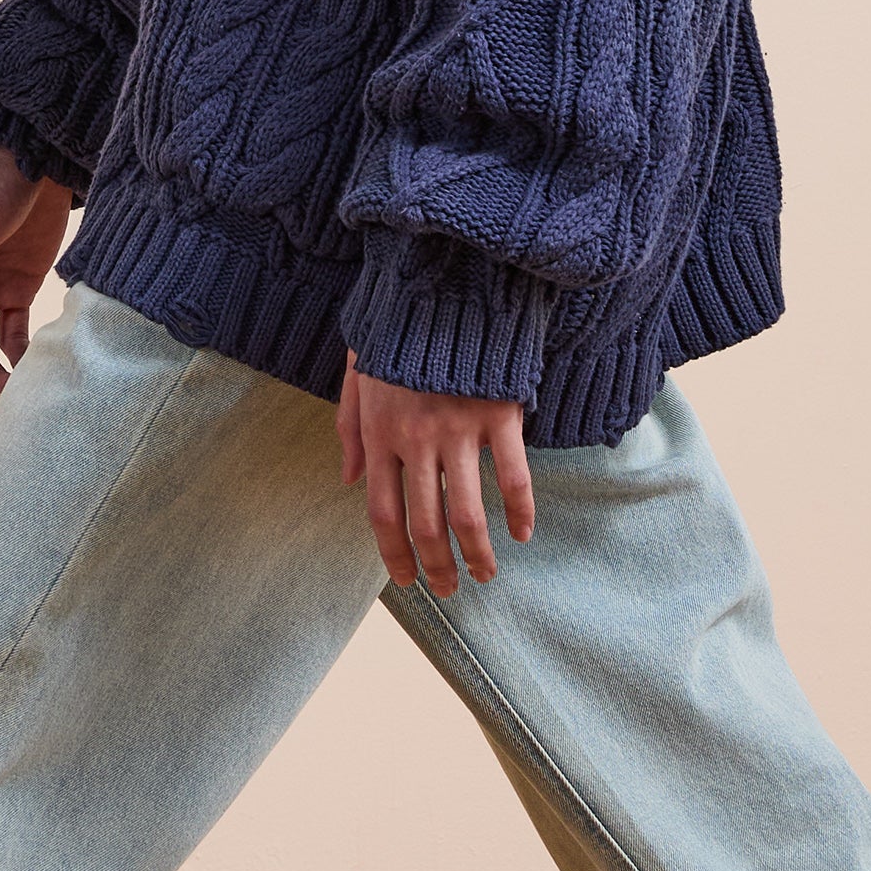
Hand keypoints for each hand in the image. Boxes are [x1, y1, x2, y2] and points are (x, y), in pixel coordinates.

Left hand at [338, 350, 535, 593]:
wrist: (441, 281)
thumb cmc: (395, 328)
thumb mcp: (357, 374)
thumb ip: (349, 429)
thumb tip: (348, 481)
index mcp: (378, 432)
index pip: (382, 513)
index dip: (394, 555)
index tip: (408, 581)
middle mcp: (415, 438)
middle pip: (425, 523)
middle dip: (438, 566)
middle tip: (449, 590)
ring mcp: (458, 428)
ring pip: (468, 513)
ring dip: (477, 554)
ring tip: (484, 575)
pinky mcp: (498, 414)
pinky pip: (513, 476)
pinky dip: (520, 511)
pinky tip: (522, 534)